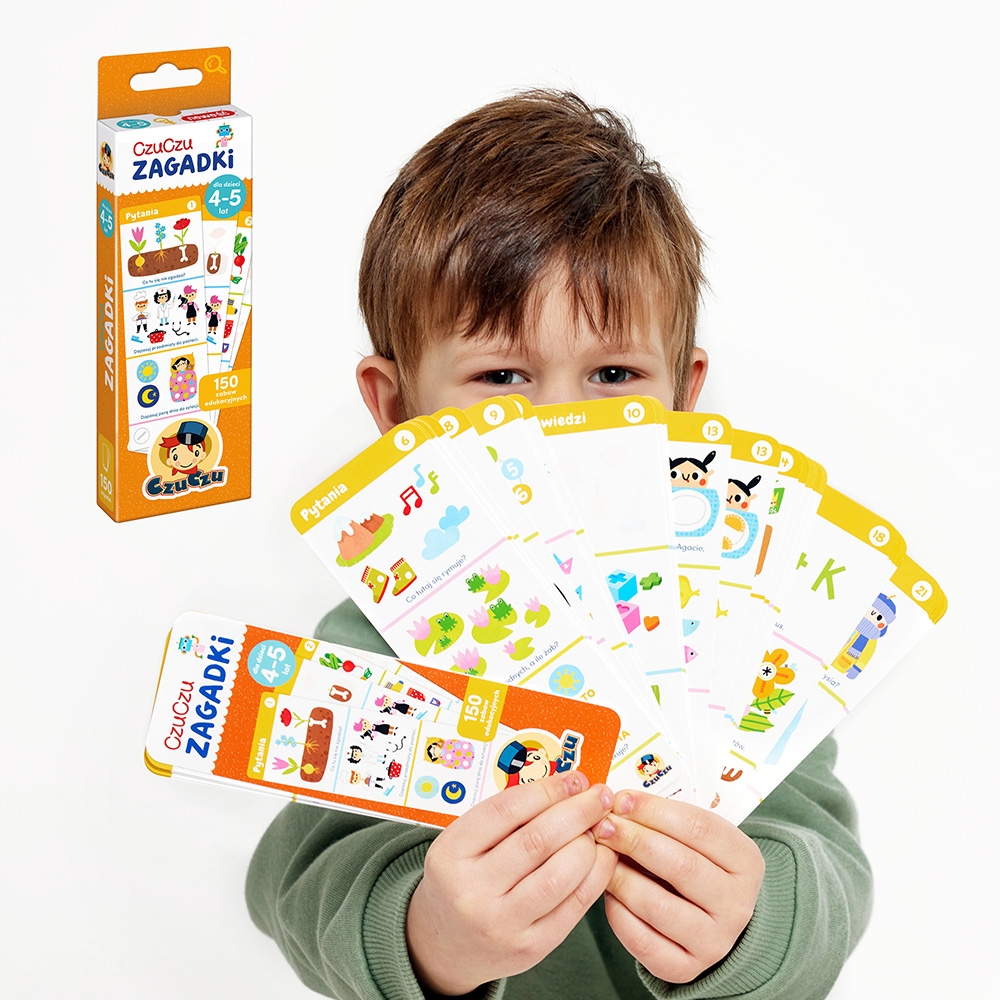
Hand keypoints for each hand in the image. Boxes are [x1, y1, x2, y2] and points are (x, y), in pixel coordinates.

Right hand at [406, 771, 617, 995]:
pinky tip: (602, 857)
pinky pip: (573, 906)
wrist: (443, 946)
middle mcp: (473, 891)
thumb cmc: (460, 882)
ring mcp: (502, 923)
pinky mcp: (530, 947)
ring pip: (560, 875)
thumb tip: (565, 787)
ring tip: (598, 828)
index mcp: (451, 854)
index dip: (548, 790)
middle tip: (600, 797)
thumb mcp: (462, 844)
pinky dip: (596, 876)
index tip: (575, 779)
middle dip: (578, 812)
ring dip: (589, 844)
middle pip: (538, 840)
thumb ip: (504, 818)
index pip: (507, 810)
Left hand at [594, 791, 763, 983]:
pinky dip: (617, 912)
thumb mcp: (694, 837)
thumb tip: (618, 802)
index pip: (699, 828)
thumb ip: (664, 819)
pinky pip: (643, 941)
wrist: (709, 919)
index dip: (655, 811)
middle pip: (681, 866)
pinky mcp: (686, 968)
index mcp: (745, 861)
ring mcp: (714, 941)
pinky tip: (607, 891)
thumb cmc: (694, 863)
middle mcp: (737, 905)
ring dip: (621, 876)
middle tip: (603, 826)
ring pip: (659, 906)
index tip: (621, 799)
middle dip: (635, 840)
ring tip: (602, 857)